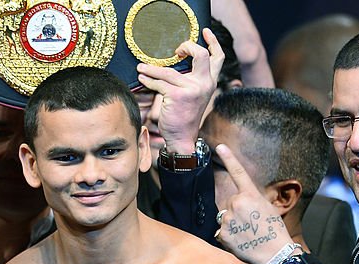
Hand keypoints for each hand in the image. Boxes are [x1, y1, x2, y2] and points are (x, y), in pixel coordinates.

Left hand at [137, 27, 223, 151]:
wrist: (182, 138)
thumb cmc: (184, 117)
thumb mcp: (193, 95)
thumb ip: (191, 79)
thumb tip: (174, 63)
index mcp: (210, 82)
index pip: (217, 57)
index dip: (212, 41)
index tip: (204, 31)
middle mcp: (204, 84)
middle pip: (201, 54)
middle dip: (188, 46)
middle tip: (176, 50)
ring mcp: (192, 89)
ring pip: (169, 71)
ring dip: (152, 69)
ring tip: (141, 67)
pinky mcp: (177, 96)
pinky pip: (159, 83)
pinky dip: (148, 80)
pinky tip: (142, 79)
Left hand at [212, 144, 293, 263]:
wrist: (275, 253)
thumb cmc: (274, 231)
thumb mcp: (267, 209)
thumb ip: (249, 202)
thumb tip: (237, 205)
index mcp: (251, 195)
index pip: (238, 173)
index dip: (229, 158)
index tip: (219, 146)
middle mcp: (237, 203)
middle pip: (230, 203)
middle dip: (237, 212)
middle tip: (252, 224)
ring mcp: (228, 218)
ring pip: (225, 218)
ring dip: (232, 225)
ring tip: (247, 234)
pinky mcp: (222, 233)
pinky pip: (221, 232)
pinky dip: (229, 237)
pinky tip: (241, 242)